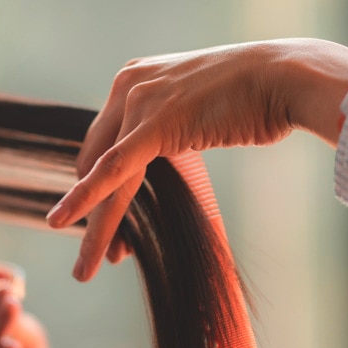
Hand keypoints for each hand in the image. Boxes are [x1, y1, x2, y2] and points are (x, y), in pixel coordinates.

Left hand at [45, 38, 347, 280]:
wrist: (284, 78)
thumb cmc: (257, 96)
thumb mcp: (200, 108)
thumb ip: (173, 124)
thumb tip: (173, 145)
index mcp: (136, 79)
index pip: (105, 143)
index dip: (99, 189)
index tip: (109, 230)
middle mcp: (128, 86)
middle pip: (96, 161)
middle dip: (93, 212)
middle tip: (96, 257)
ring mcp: (139, 101)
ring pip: (103, 175)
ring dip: (93, 225)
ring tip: (85, 270)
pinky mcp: (154, 122)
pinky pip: (113, 170)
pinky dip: (87, 198)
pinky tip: (63, 222)